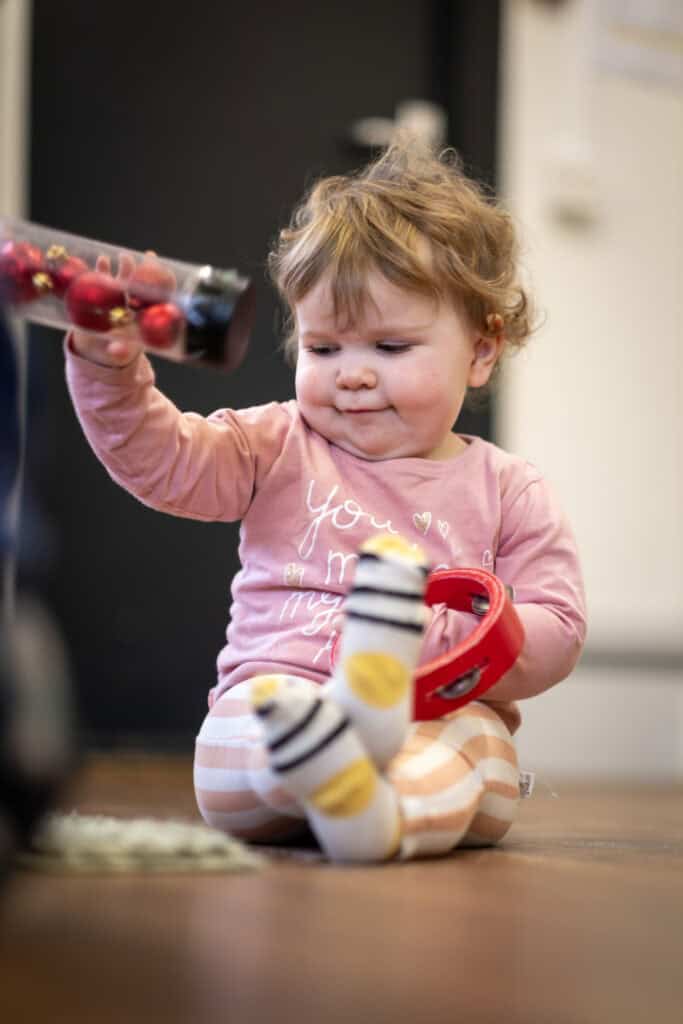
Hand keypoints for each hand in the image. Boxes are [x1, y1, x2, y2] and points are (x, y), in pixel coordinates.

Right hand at [71, 250, 171, 367]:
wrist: (100, 347)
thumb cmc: (116, 348)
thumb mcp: (119, 351)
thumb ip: (118, 351)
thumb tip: (116, 351)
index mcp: (142, 316)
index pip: (154, 298)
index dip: (160, 286)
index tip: (165, 275)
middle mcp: (133, 304)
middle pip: (140, 285)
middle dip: (142, 272)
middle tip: (144, 261)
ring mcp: (119, 298)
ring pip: (124, 279)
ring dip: (125, 267)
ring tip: (123, 256)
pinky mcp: (103, 295)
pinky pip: (104, 280)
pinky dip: (103, 270)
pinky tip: (102, 259)